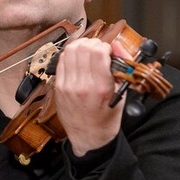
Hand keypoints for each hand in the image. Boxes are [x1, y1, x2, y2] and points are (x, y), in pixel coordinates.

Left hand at [53, 37, 126, 155]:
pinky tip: (77, 59)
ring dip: (80, 46)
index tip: (108, 51)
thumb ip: (121, 68)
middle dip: (93, 43)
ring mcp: (67, 85)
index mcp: (101, 88)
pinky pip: (61, 61)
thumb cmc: (106, 117)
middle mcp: (82, 85)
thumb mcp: (121, 93)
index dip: (105, 46)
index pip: (98, 52)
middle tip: (98, 50)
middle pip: (82, 48)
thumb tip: (117, 46)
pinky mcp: (58, 87)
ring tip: (88, 52)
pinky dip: (70, 55)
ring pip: (69, 51)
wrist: (87, 136)